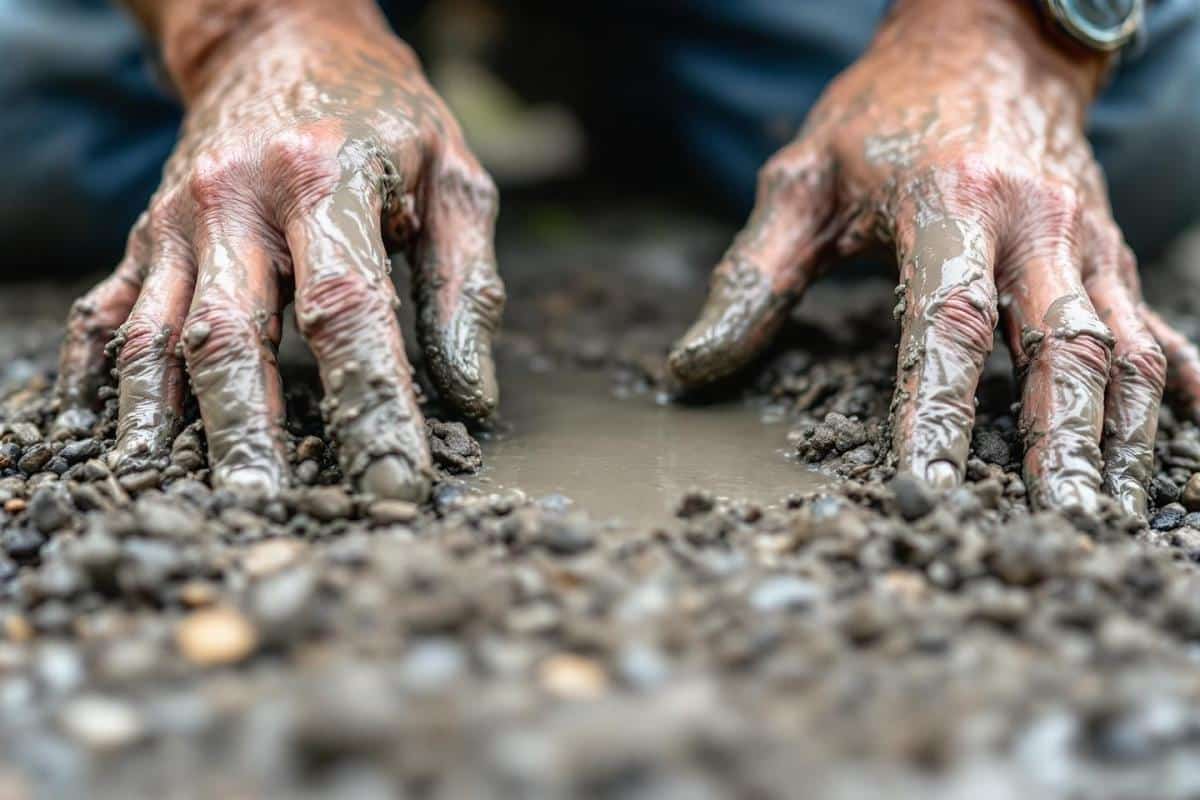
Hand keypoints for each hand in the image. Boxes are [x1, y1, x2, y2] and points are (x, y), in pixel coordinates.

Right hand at [52, 1, 503, 500]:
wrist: (278, 37)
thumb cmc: (383, 113)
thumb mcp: (453, 176)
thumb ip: (464, 284)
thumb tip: (471, 395)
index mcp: (324, 182)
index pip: (348, 314)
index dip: (372, 406)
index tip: (397, 484)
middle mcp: (235, 203)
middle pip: (232, 337)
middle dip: (249, 435)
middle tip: (266, 512)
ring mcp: (177, 221)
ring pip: (155, 337)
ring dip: (162, 426)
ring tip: (170, 497)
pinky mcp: (144, 236)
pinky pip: (107, 315)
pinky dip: (97, 382)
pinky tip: (99, 440)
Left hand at [668, 0, 1199, 516]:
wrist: (985, 37)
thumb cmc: (882, 115)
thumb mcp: (803, 179)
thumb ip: (753, 276)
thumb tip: (693, 369)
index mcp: (951, 203)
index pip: (946, 324)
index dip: (939, 414)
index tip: (926, 491)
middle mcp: (1033, 223)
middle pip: (1064, 347)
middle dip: (1066, 446)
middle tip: (1060, 528)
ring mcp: (1084, 236)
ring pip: (1123, 348)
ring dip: (1123, 437)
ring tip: (1107, 515)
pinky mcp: (1111, 247)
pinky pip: (1155, 324)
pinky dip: (1174, 387)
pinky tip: (1186, 443)